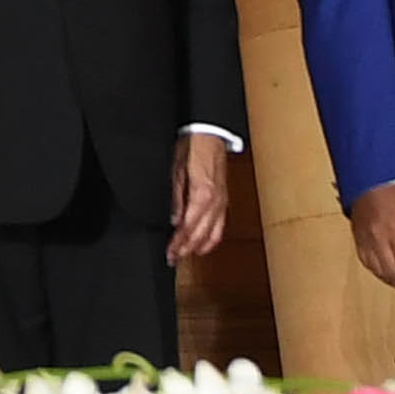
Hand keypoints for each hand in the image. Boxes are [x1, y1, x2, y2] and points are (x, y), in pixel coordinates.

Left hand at [169, 132, 232, 260]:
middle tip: (174, 258)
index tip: (170, 253)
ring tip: (186, 255)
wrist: (210, 135)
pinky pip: (220, 225)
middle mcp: (215, 203)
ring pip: (213, 233)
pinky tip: (204, 243)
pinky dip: (212, 238)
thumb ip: (177, 200)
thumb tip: (174, 221)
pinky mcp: (225, 200)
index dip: (178, 244)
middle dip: (186, 249)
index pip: (188, 228)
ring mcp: (222, 202)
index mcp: (202, 195)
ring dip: (199, 246)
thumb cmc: (192, 149)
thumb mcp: (177, 172)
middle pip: (200, 235)